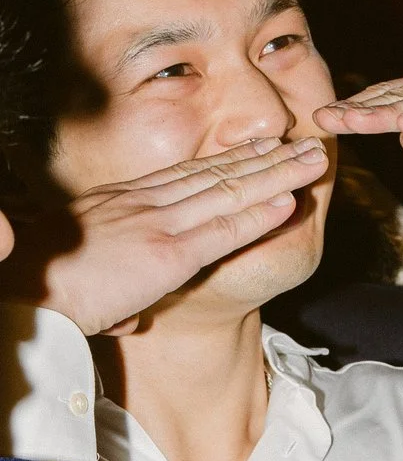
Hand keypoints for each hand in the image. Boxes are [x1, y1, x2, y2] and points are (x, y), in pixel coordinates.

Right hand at [14, 141, 328, 335]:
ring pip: (230, 191)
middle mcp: (144, 203)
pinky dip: (260, 213)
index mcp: (123, 202)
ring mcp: (158, 224)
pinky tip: (289, 200)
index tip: (260, 147)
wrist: (24, 289)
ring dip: (278, 175)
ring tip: (314, 160)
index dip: (229, 160)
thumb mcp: (84, 278)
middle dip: (264, 157)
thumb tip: (127, 317)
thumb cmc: (44, 289)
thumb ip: (115, 294)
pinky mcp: (167, 253)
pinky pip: (224, 229)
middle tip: (302, 143)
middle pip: (216, 173)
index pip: (187, 174)